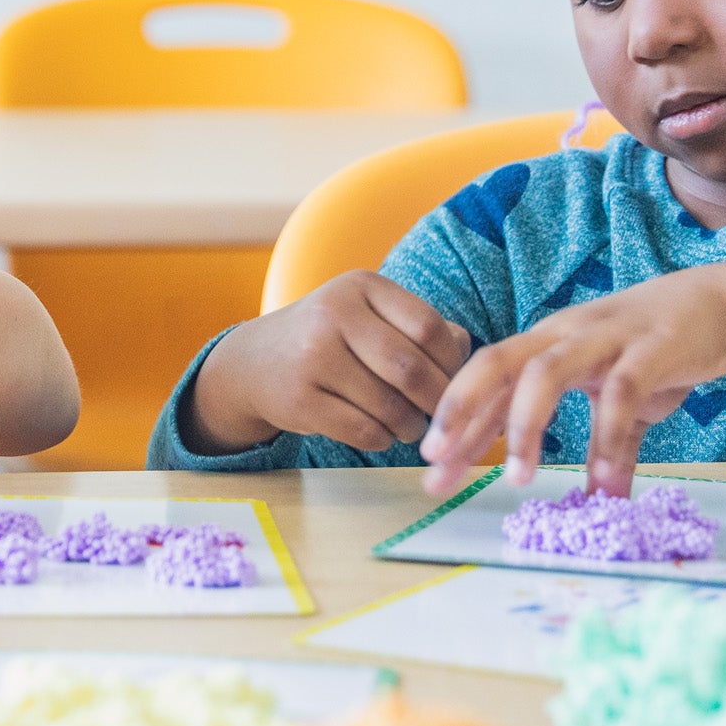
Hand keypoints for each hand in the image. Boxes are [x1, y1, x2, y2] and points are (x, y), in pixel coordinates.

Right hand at [180, 273, 473, 457]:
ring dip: (410, 426)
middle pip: (411, 369)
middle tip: (444, 417)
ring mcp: (312, 356)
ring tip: (411, 427)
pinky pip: (362, 430)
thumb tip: (469, 357)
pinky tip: (380, 433)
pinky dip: (382, 439)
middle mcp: (334, 314)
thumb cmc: (331, 338)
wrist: (255, 362)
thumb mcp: (370, 315)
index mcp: (361, 285)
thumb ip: (422, 327)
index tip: (458, 384)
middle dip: (437, 402)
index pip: (428, 327)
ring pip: (388, 405)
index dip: (452, 363)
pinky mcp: (298, 399)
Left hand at [418, 262, 725, 496]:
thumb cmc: (657, 349)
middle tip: (439, 461)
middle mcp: (564, 335)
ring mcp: (606, 337)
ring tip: (518, 481)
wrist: (720, 302)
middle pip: (496, 363)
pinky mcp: (652, 346)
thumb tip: (598, 500)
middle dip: (462, 410)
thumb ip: (605, 446)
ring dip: (526, 426)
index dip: (457, 422)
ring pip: (546, 372)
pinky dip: (609, 435)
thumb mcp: (618, 398)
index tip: (431, 470)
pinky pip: (622, 391)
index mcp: (546, 344)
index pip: (487, 380)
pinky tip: (605, 480)